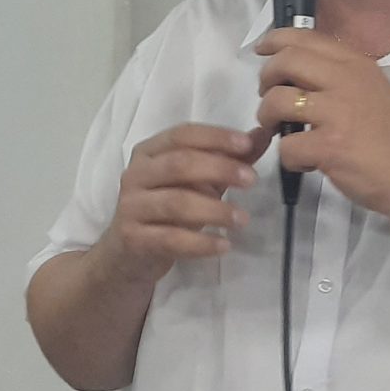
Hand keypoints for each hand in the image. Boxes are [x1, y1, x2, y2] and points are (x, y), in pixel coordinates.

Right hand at [97, 124, 269, 286]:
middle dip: (219, 169)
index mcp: (149, 152)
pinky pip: (170, 239)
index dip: (215, 137)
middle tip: (251, 180)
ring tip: (243, 219)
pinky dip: (201, 243)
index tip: (248, 144)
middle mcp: (136, 174)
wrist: (127, 255)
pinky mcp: (133, 239)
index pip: (182, 135)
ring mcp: (131, 207)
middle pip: (179, 164)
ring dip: (215, 210)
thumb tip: (262, 135)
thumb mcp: (197, 182)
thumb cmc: (166, 212)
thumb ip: (227, 159)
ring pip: (176, 203)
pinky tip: (224, 245)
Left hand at [255, 34, 389, 232]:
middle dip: (265, 79)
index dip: (275, 40)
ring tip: (280, 131)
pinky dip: (288, 157)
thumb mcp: (373, 91)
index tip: (262, 51)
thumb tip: (297, 71)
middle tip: (268, 98)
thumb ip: (340, 76)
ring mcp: (337, 112)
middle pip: (284, 62)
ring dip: (268, 118)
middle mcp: (346, 80)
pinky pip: (286, 145)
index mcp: (356, 64)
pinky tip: (305, 162)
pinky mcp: (330, 146)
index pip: (305, 37)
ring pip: (276, 101)